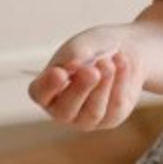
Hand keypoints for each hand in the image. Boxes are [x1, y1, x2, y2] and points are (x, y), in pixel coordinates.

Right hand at [28, 28, 145, 129]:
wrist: (122, 51)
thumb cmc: (93, 48)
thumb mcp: (81, 45)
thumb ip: (75, 55)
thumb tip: (74, 67)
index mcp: (46, 90)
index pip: (39, 93)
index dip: (48, 86)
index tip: (60, 72)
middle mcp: (62, 109)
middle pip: (65, 110)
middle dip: (80, 88)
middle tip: (92, 70)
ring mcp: (86, 118)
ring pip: (93, 112)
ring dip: (103, 85)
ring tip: (110, 62)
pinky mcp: (111, 118)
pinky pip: (115, 106)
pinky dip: (120, 82)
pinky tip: (122, 63)